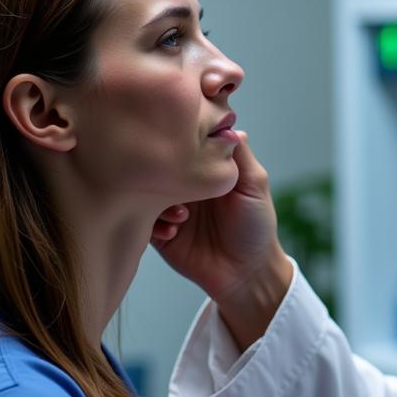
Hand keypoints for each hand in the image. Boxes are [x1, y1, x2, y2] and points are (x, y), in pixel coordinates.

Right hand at [151, 132, 292, 344]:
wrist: (245, 273)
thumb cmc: (255, 226)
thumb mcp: (254, 184)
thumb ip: (238, 155)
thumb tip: (226, 123)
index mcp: (204, 167)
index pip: (184, 142)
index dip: (180, 140)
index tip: (180, 143)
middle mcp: (183, 183)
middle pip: (159, 162)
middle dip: (162, 170)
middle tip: (176, 183)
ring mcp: (168, 206)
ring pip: (144, 190)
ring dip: (158, 201)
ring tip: (183, 216)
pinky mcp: (157, 231)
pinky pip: (141, 219)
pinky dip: (154, 223)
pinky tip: (174, 232)